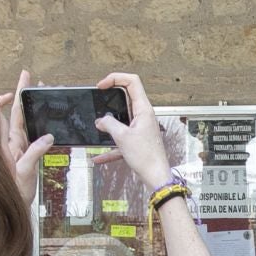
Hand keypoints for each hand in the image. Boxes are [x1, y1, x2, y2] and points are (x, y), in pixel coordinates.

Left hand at [0, 70, 53, 195]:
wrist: (14, 206)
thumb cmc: (14, 191)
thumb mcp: (25, 171)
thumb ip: (34, 153)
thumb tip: (48, 137)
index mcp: (10, 142)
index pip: (10, 113)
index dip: (12, 97)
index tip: (21, 83)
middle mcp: (13, 142)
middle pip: (18, 112)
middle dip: (23, 93)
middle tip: (29, 76)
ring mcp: (19, 147)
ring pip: (25, 122)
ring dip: (31, 106)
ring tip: (40, 92)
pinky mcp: (26, 155)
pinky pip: (32, 134)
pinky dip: (36, 123)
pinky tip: (45, 119)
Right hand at [92, 72, 174, 188]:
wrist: (156, 176)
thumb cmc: (146, 157)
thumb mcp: (122, 137)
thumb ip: (108, 124)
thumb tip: (101, 120)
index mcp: (143, 109)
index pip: (132, 82)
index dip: (115, 78)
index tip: (102, 85)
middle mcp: (144, 116)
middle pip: (127, 97)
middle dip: (110, 98)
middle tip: (99, 100)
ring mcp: (141, 127)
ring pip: (122, 118)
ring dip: (110, 122)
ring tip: (98, 126)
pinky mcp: (138, 140)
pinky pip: (121, 139)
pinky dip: (111, 146)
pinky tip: (99, 157)